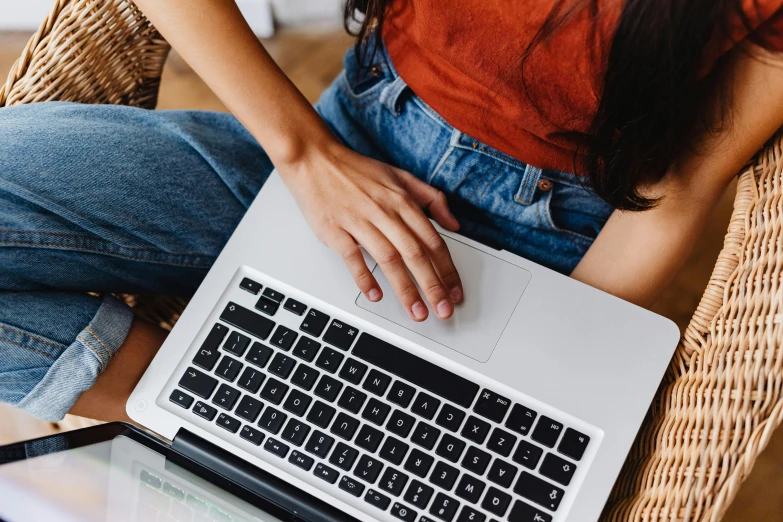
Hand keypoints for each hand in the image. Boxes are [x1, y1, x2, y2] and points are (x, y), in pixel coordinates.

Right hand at [279, 142, 463, 320]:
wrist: (315, 160)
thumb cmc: (356, 171)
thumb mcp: (401, 176)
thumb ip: (431, 198)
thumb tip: (454, 223)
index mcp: (402, 201)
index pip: (433, 240)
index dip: (447, 269)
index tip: (454, 291)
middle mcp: (384, 211)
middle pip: (415, 254)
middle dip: (432, 286)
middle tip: (442, 311)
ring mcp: (359, 221)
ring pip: (389, 259)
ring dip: (405, 289)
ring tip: (416, 311)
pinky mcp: (335, 229)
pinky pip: (353, 257)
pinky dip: (365, 277)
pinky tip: (376, 294)